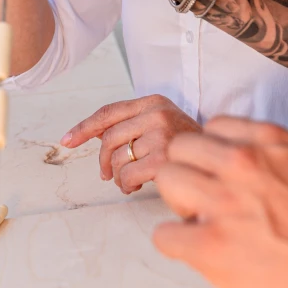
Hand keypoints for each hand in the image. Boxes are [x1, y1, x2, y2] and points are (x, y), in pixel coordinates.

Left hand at [62, 95, 199, 194]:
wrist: (220, 158)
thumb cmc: (186, 145)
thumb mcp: (160, 123)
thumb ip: (130, 124)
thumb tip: (92, 132)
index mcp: (153, 102)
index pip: (109, 112)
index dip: (84, 127)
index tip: (67, 139)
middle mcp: (157, 114)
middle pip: (109, 138)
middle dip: (103, 160)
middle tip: (106, 174)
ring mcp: (161, 135)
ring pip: (118, 159)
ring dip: (118, 176)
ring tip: (129, 181)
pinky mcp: (163, 159)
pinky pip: (127, 175)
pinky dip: (126, 185)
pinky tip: (136, 186)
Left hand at [153, 117, 287, 287]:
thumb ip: (270, 163)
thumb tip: (241, 173)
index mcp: (268, 141)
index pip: (213, 126)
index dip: (215, 156)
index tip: (225, 178)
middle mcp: (242, 161)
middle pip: (180, 148)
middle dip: (190, 175)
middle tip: (208, 204)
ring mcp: (223, 201)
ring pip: (165, 180)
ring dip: (180, 206)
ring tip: (204, 227)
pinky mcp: (211, 244)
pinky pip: (164, 235)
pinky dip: (178, 246)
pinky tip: (203, 256)